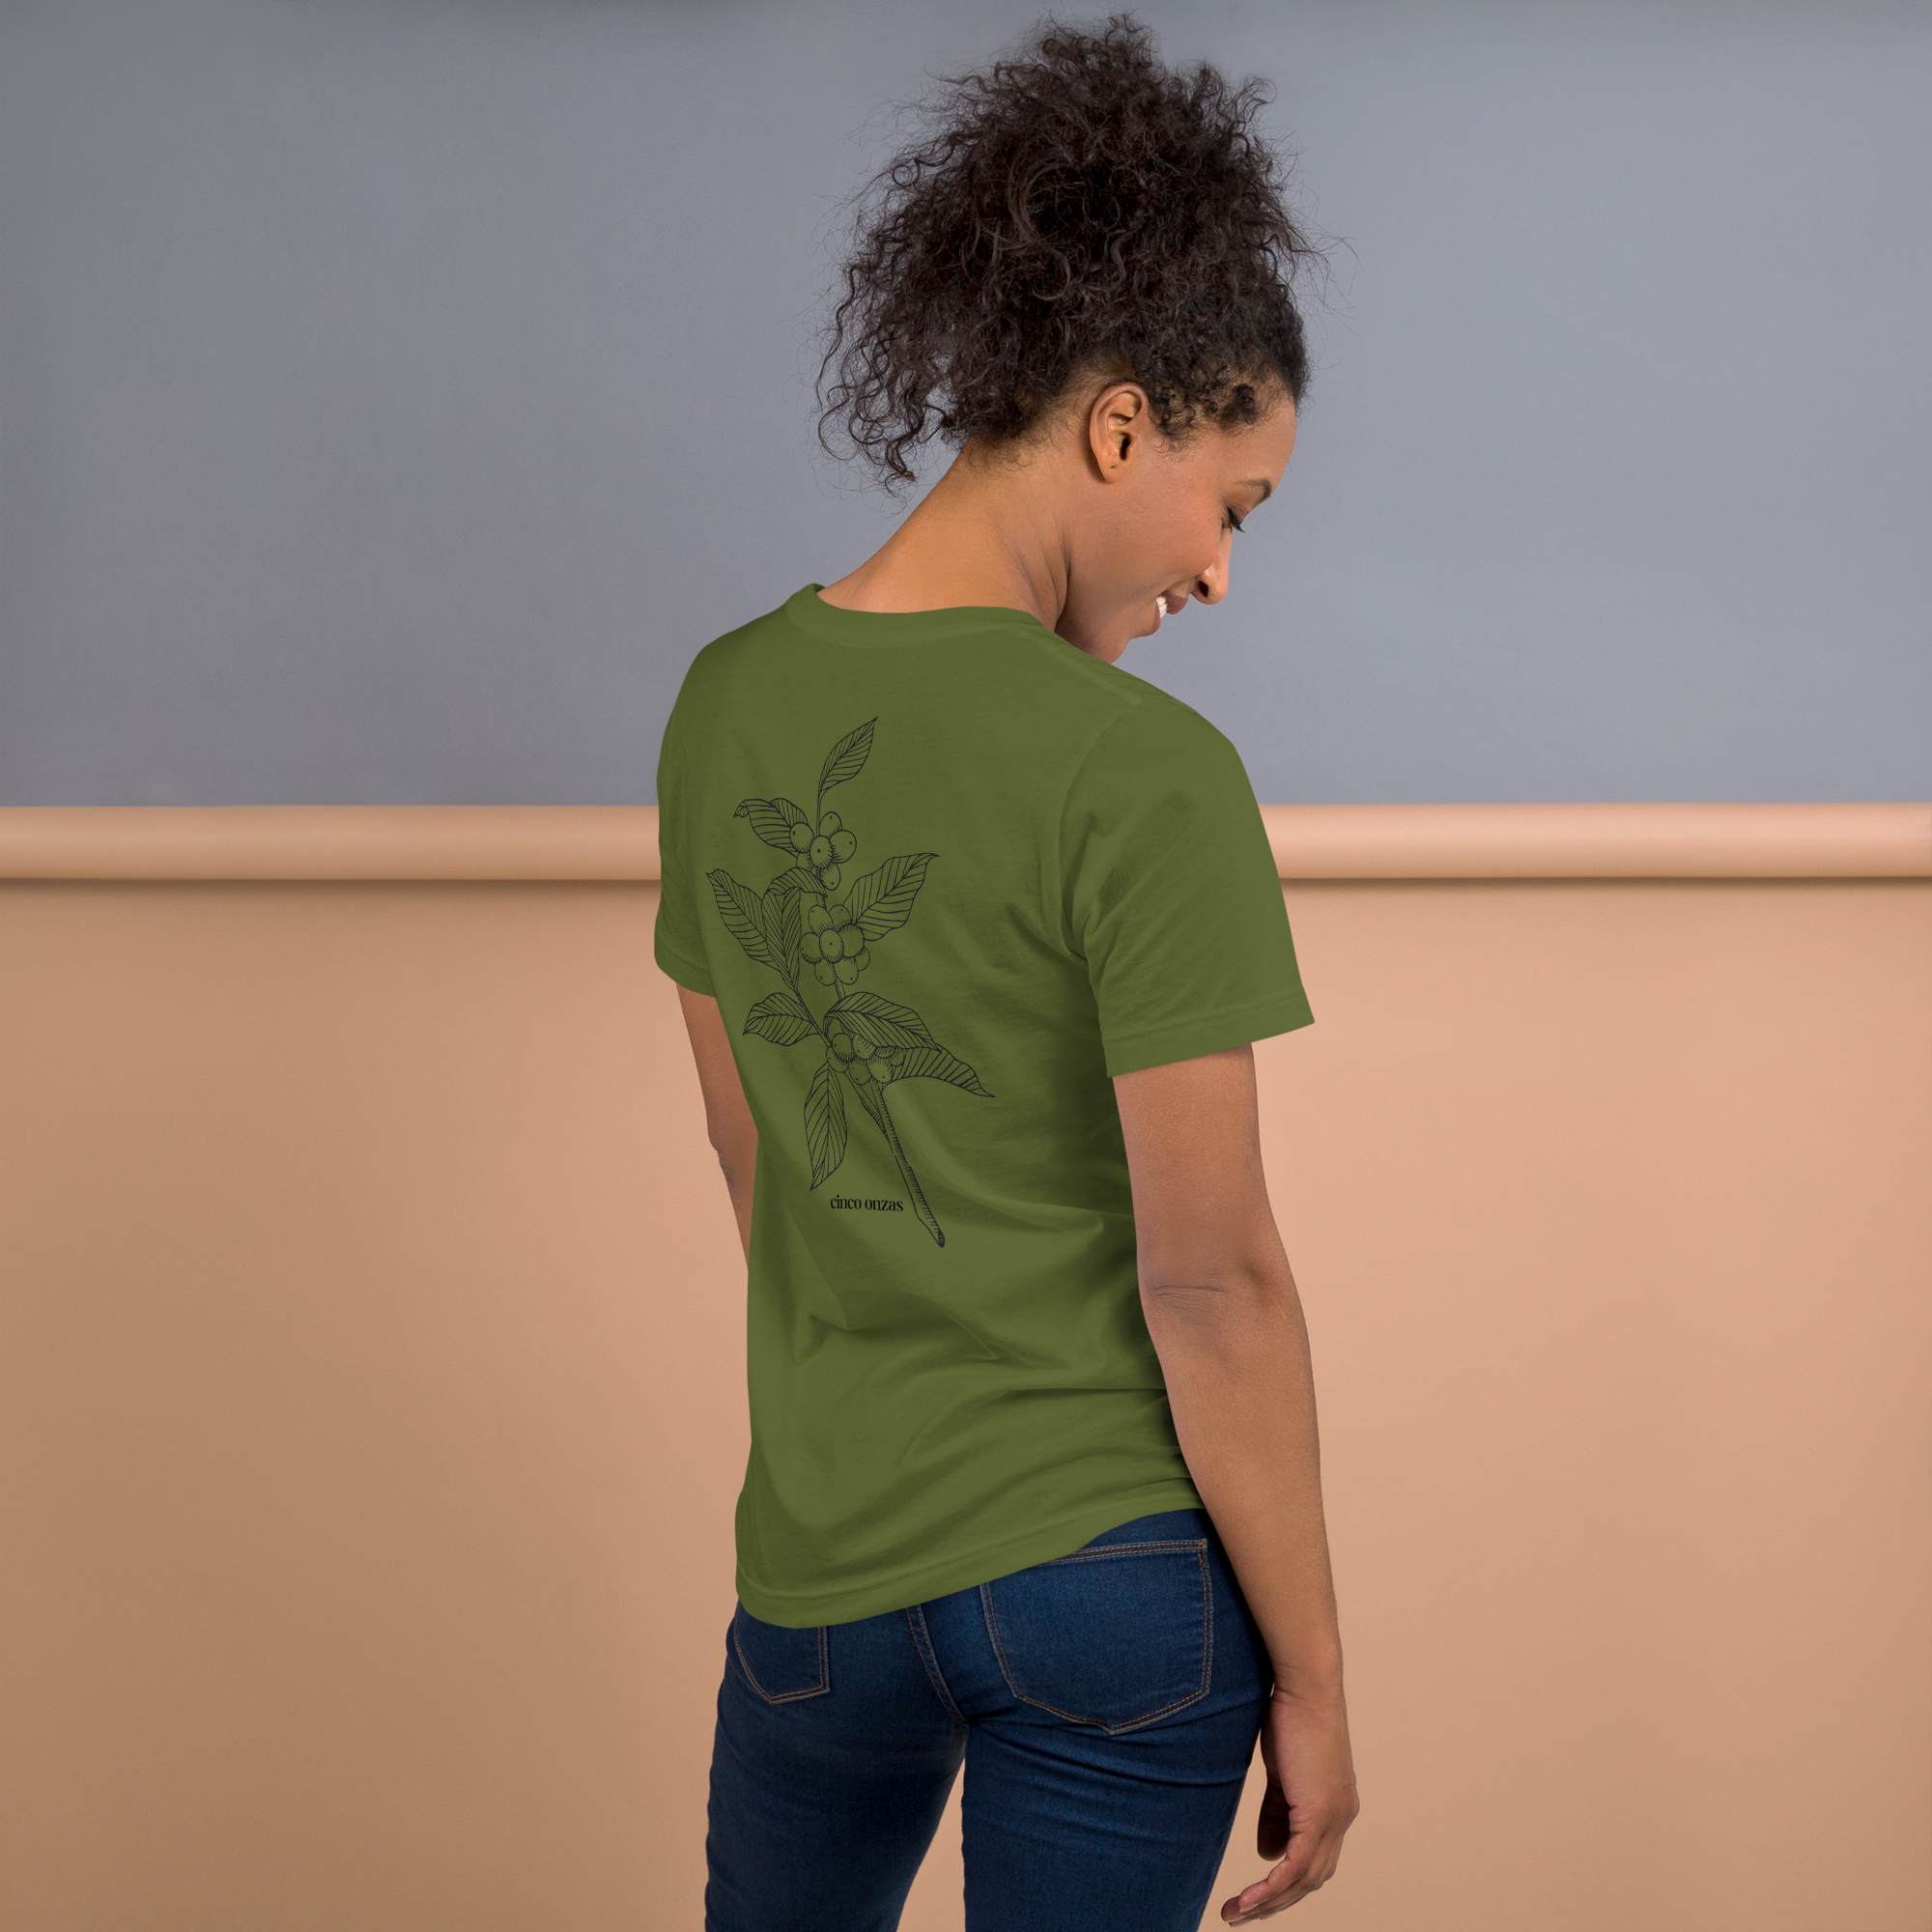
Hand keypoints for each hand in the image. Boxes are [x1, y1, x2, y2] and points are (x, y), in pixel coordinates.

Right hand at [1221, 1687, 1358, 1921]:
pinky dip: (1271, 1887)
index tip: (1256, 1893)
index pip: (1315, 1858)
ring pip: (1304, 1880)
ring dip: (1269, 1902)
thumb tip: (1267, 1852)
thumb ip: (1277, 1812)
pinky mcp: (1318, 1815)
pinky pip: (1295, 1866)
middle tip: (1242, 1915)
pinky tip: (1248, 1899)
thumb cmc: (1292, 1716)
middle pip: (1313, 1878)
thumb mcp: (1282, 1772)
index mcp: (1336, 1807)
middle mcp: (1342, 1819)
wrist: (1306, 1686)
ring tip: (1235, 1913)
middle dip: (1277, 1901)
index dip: (1287, 1880)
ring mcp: (1334, 1819)